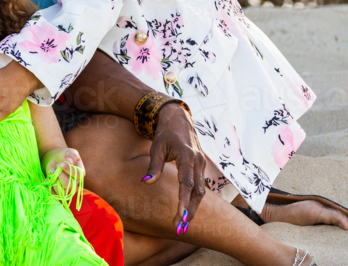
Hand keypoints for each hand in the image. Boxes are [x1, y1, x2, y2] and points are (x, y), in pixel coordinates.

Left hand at [42, 147, 84, 190]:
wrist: (57, 159)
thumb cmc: (66, 155)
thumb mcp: (70, 152)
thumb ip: (72, 155)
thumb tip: (70, 161)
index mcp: (80, 172)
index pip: (78, 175)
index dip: (69, 170)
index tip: (61, 163)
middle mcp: (74, 182)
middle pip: (69, 185)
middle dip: (60, 175)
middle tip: (57, 166)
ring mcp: (66, 187)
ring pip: (61, 191)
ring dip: (54, 181)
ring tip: (52, 171)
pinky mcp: (58, 189)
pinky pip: (54, 193)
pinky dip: (49, 187)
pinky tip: (47, 179)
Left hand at [143, 103, 206, 231]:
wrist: (179, 119)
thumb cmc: (165, 133)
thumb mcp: (156, 147)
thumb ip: (153, 166)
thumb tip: (146, 183)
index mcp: (188, 157)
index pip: (187, 183)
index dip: (184, 201)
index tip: (181, 216)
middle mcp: (198, 163)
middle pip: (197, 192)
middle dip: (190, 211)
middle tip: (180, 228)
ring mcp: (202, 165)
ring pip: (200, 192)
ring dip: (193, 208)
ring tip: (183, 224)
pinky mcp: (201, 168)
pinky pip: (200, 187)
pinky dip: (194, 200)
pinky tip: (188, 211)